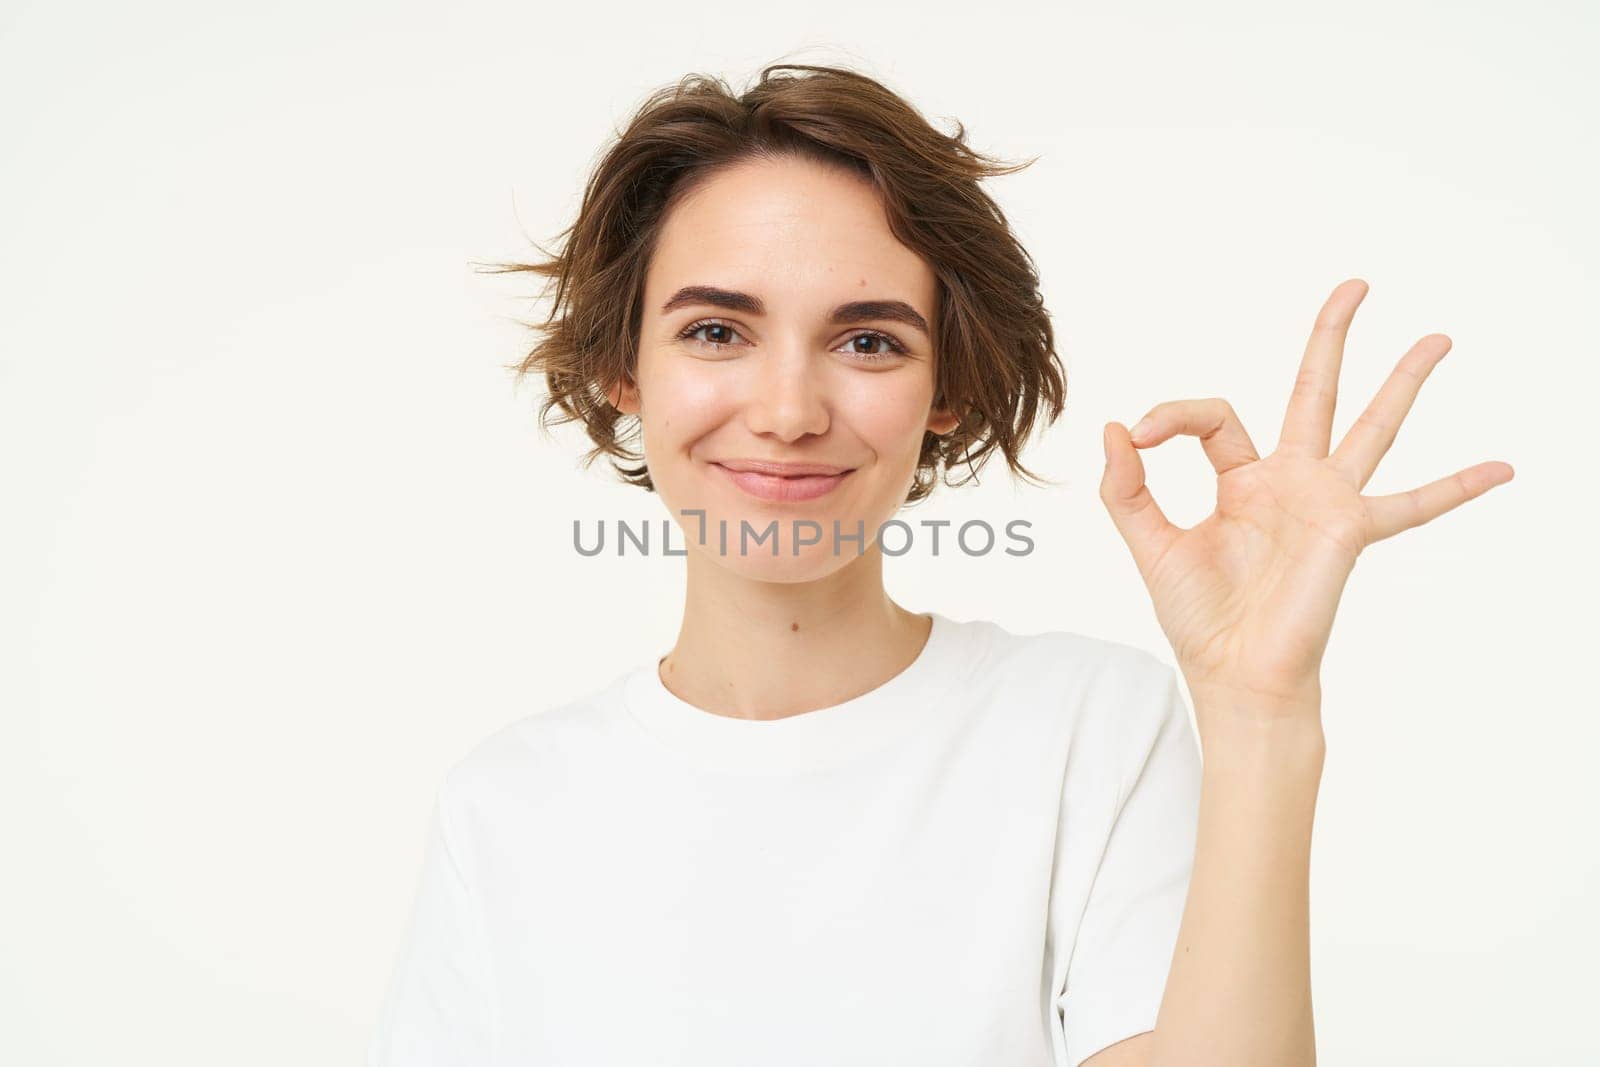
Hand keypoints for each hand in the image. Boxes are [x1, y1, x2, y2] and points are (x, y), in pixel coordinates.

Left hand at [1099, 279, 1514, 721]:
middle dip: (1331, 339)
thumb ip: (1126, 487)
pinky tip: (1502, 468)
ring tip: (1438, 338)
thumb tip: (1113, 427)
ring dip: (1404, 381)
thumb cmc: (1200, 618)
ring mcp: (1326, 503)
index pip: (1213, 418)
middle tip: (1356, 285)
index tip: (1139, 435)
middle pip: (1314, 393)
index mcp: (1241, 480)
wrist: (1233, 672)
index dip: (1172, 415)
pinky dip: (1457, 488)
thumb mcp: (1149, 543)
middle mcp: (1290, 482)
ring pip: (1371, 427)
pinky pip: (1413, 505)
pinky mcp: (1348, 530)